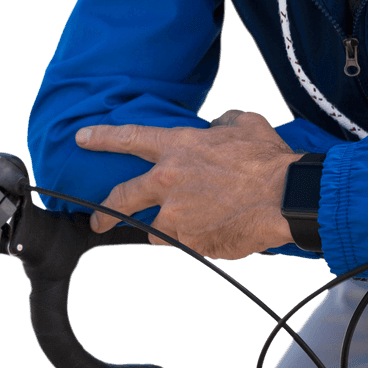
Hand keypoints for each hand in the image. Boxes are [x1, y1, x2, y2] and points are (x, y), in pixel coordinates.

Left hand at [77, 110, 297, 258]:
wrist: (284, 197)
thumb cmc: (267, 159)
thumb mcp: (244, 124)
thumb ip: (221, 124)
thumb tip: (215, 128)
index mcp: (179, 147)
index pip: (131, 138)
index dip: (103, 138)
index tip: (82, 139)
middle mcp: (169, 181)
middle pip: (121, 198)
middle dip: (104, 211)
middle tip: (97, 219)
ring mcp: (176, 215)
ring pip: (156, 228)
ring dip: (168, 227)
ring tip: (193, 224)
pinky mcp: (191, 241)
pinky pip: (185, 243)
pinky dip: (195, 239)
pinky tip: (215, 232)